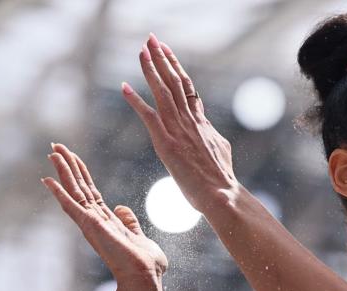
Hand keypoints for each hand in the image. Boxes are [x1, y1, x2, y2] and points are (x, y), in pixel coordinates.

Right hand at [42, 143, 168, 279]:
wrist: (143, 277)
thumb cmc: (144, 263)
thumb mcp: (139, 235)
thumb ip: (129, 221)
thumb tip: (121, 208)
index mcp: (106, 220)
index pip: (90, 191)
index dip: (81, 173)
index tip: (72, 156)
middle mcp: (94, 220)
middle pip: (78, 187)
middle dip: (68, 166)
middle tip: (55, 146)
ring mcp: (90, 223)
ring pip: (73, 191)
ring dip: (63, 172)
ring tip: (53, 153)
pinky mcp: (90, 227)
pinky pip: (71, 207)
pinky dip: (59, 194)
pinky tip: (47, 180)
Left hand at [122, 33, 239, 213]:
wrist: (221, 194)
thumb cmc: (221, 181)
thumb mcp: (222, 151)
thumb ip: (212, 136)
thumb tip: (211, 131)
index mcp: (202, 123)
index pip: (187, 88)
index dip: (176, 67)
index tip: (168, 51)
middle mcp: (190, 121)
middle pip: (175, 82)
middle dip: (162, 58)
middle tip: (152, 39)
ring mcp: (178, 131)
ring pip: (163, 92)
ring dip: (151, 70)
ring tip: (142, 51)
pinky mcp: (166, 144)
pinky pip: (148, 117)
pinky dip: (136, 101)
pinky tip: (124, 87)